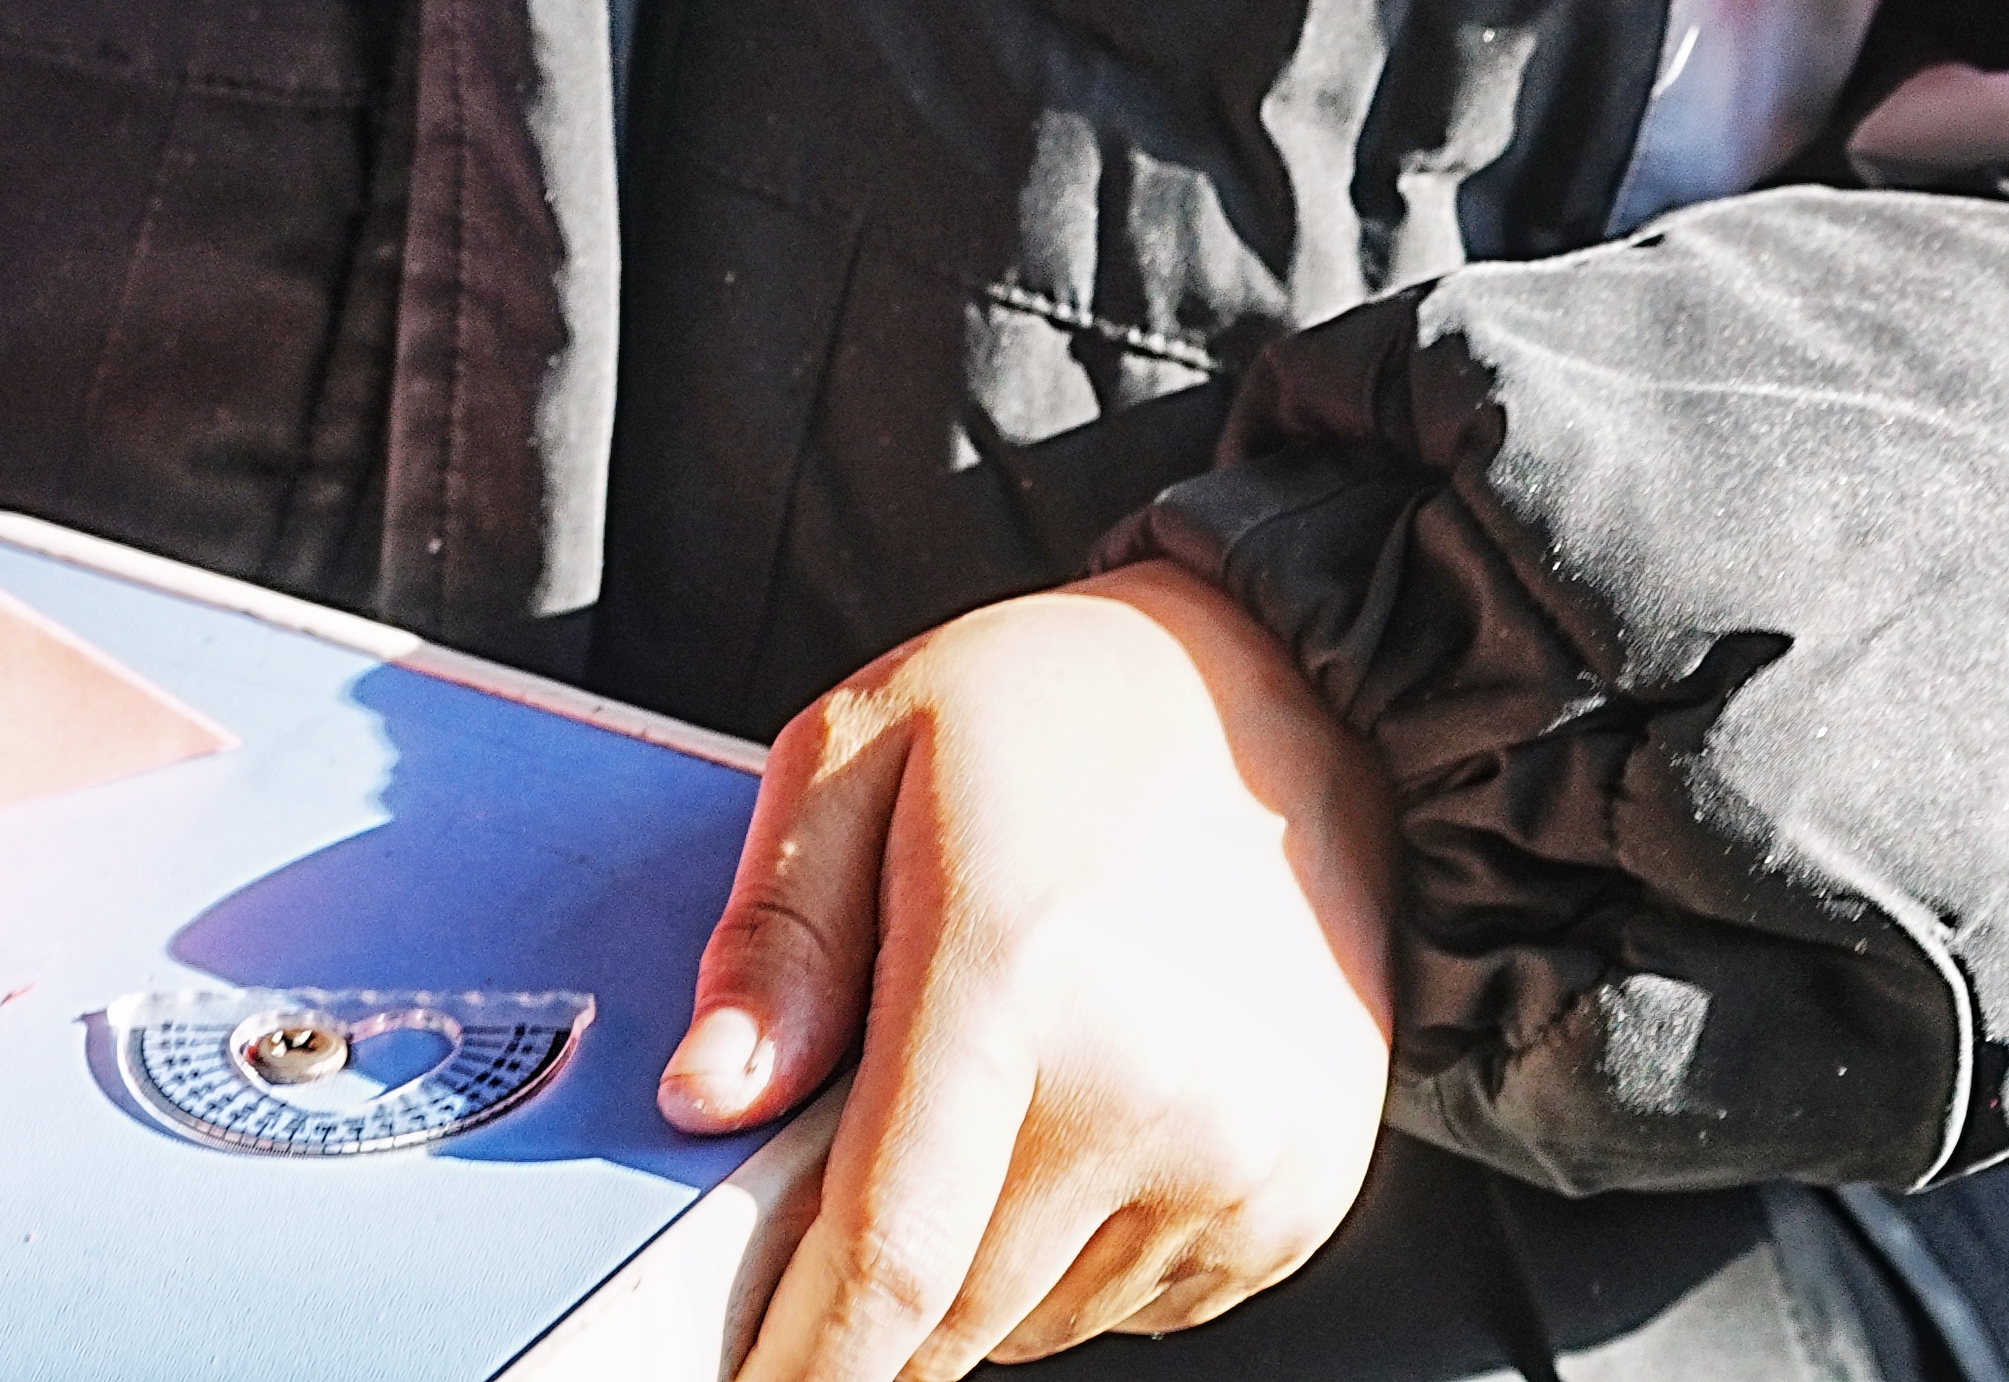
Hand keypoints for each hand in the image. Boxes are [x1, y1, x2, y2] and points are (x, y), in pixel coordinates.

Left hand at [665, 565, 1397, 1381]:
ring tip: (1012, 1084)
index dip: (803, 1365)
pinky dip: (1085, 1249)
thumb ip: (774, 940)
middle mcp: (1147, 1088)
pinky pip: (1141, 1305)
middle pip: (952, 1313)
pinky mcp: (1301, 1195)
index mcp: (1017, 976)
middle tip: (877, 1144)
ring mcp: (1240, 1157)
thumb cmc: (1067, 709)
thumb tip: (707, 1102)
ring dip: (985, 1261)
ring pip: (1040, 1320)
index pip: (888, 1257)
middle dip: (877, 1286)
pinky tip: (1097, 1107)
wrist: (1295, 692)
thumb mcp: (865, 747)